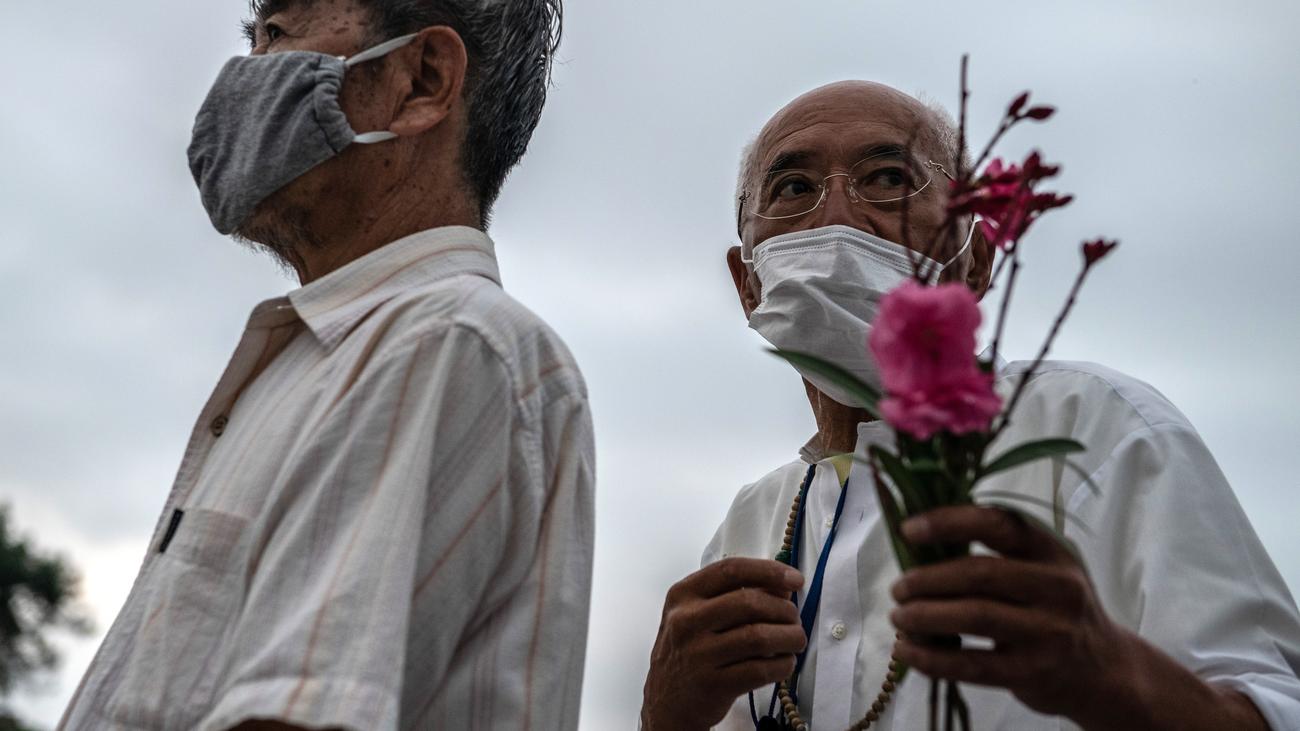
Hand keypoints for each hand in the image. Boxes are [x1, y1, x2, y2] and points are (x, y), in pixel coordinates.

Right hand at [641, 558, 805, 730]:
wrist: (667, 702)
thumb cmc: (689, 651)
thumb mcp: (698, 615)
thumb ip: (736, 595)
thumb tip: (783, 586)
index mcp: (683, 594)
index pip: (732, 570)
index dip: (769, 570)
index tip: (796, 579)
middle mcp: (686, 621)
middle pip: (749, 602)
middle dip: (784, 609)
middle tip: (795, 619)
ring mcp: (697, 654)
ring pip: (758, 636)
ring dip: (788, 637)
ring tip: (796, 640)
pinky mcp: (712, 685)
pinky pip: (759, 670)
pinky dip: (782, 665)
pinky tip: (785, 662)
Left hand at [888, 505, 1133, 723]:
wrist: (1103, 670)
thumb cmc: (1056, 608)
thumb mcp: (1042, 567)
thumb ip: (996, 551)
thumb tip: (918, 540)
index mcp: (1052, 549)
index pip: (996, 524)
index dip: (948, 523)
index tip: (908, 530)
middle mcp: (1057, 586)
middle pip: (978, 574)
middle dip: (927, 580)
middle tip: (898, 588)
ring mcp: (1049, 632)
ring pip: (974, 617)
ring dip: (924, 616)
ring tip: (898, 617)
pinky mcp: (1034, 672)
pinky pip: (972, 664)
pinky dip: (932, 658)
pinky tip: (908, 652)